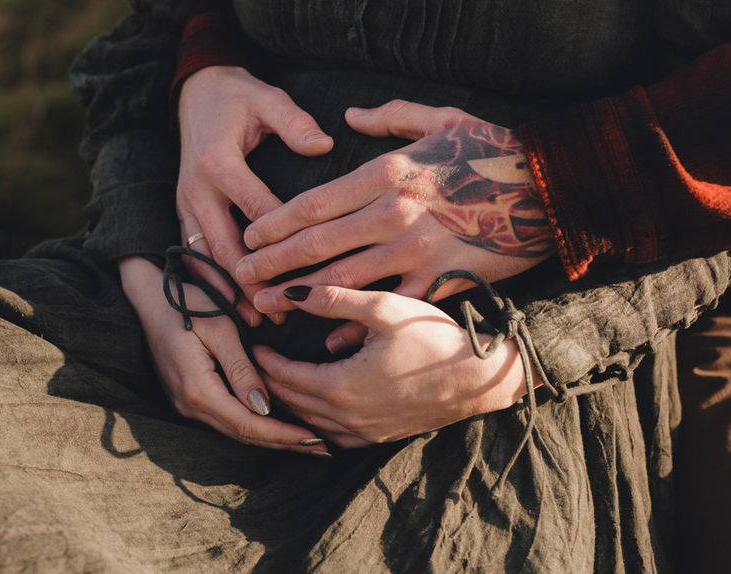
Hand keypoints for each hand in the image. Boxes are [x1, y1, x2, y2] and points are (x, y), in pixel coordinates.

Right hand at [118, 256, 328, 454]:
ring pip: (234, 430)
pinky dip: (253, 425)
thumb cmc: (187, 304)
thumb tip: (264, 408)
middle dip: (282, 442)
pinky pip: (225, 419)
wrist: (148, 298)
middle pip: (242, 434)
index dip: (282, 434)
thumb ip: (242, 369)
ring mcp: (185, 404)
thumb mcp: (220, 329)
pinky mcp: (187, 397)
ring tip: (305, 440)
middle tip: (321, 448)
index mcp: (198, 389)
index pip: (247, 424)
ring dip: (269, 437)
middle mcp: (189, 405)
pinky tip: (275, 423)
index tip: (313, 438)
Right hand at [176, 66, 332, 325]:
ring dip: (230, 290)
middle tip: (282, 311)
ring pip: (205, 258)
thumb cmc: (238, 96)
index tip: (308, 272)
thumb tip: (322, 145)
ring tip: (259, 319)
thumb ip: (294, 122)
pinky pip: (194, 255)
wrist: (196, 91)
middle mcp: (196, 188)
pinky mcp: (183, 212)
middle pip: (224, 246)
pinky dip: (212, 281)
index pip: (255, 210)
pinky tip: (234, 306)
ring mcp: (185, 203)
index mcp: (217, 161)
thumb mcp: (267, 98)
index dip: (282, 243)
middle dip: (252, 282)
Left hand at [234, 100, 554, 347]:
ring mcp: (418, 250)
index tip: (250, 236)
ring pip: (345, 279)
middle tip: (239, 277)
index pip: (317, 202)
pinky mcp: (441, 278)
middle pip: (319, 244)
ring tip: (268, 306)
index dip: (276, 223)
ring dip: (301, 295)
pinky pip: (391, 307)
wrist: (553, 189)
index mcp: (388, 173)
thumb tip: (347, 116)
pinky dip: (360, 323)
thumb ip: (390, 115)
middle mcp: (395, 213)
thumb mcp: (441, 116)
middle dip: (274, 263)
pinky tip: (329, 338)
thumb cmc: (493, 149)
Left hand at [253, 284, 536, 448]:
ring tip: (276, 379)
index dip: (264, 358)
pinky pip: (333, 436)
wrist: (479, 376)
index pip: (284, 376)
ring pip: (310, 423)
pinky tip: (312, 406)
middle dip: (269, 382)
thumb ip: (334, 298)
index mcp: (342, 386)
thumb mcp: (383, 307)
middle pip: (292, 403)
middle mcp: (348, 417)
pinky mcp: (379, 438)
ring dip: (289, 404)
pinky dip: (314, 422)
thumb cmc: (434, 336)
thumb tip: (288, 291)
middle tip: (254, 360)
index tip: (252, 340)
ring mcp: (364, 433)